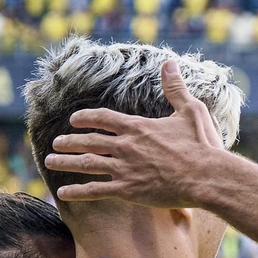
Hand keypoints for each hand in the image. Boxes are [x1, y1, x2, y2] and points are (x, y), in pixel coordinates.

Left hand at [45, 59, 224, 205]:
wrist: (207, 176)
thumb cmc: (203, 145)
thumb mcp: (191, 111)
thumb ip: (175, 88)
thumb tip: (169, 64)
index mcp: (138, 127)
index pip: (104, 118)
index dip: (87, 118)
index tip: (74, 120)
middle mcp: (126, 145)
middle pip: (89, 141)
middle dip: (70, 141)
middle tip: (56, 143)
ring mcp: (124, 168)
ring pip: (87, 163)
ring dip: (66, 162)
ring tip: (50, 162)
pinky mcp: (128, 189)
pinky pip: (95, 190)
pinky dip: (78, 191)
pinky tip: (63, 193)